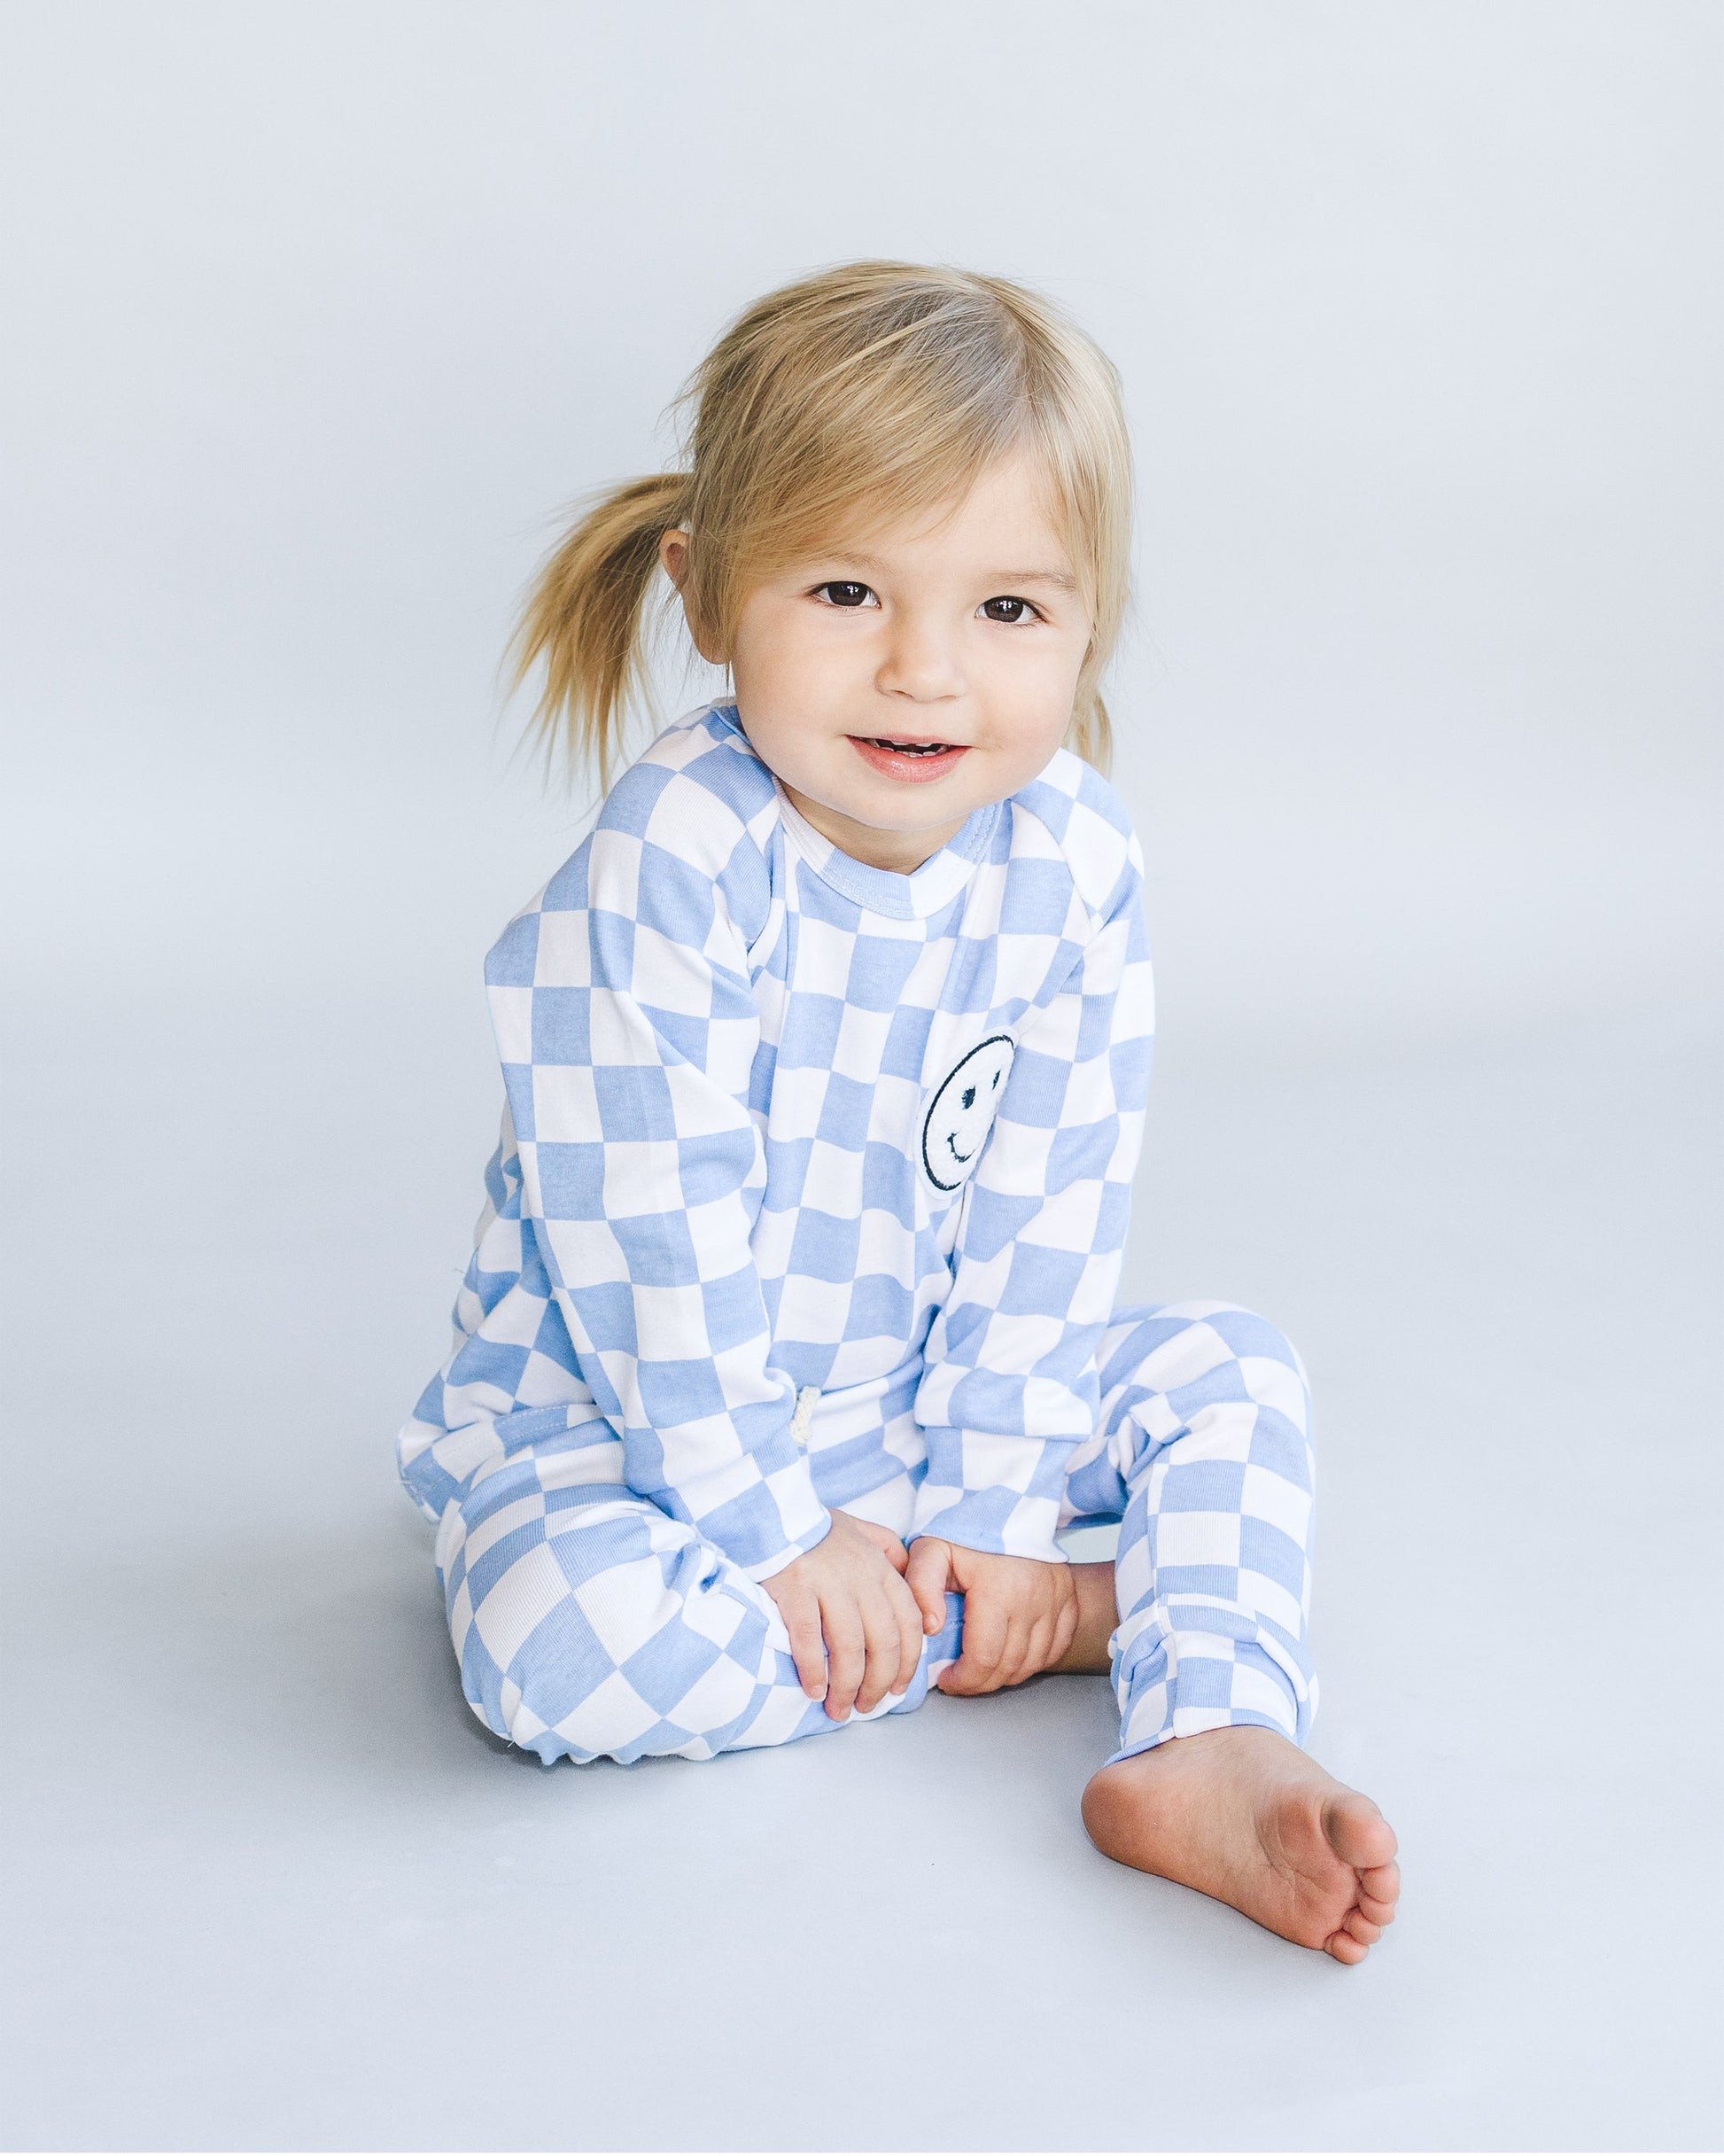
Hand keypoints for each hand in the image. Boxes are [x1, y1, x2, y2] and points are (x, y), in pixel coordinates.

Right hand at [761, 1511, 926, 1720]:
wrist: (772, 1513)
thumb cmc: (818, 1531)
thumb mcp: (865, 1533)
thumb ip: (891, 1556)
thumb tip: (913, 1590)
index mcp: (880, 1567)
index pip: (908, 1622)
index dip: (907, 1662)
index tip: (897, 1689)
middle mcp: (859, 1575)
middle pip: (882, 1641)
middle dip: (877, 1684)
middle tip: (865, 1708)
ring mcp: (826, 1581)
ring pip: (849, 1646)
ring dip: (846, 1686)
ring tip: (839, 1708)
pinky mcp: (793, 1589)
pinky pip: (807, 1637)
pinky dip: (813, 1669)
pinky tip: (813, 1690)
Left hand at [903, 1538, 1079, 1693]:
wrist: (1010, 1506)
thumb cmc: (967, 1531)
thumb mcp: (931, 1550)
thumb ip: (920, 1587)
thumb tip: (930, 1628)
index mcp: (998, 1590)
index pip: (983, 1658)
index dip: (963, 1680)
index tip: (946, 1679)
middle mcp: (1033, 1600)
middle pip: (1008, 1666)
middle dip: (980, 1683)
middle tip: (960, 1679)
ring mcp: (1055, 1603)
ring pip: (1032, 1663)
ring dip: (1005, 1675)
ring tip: (982, 1668)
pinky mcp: (1068, 1602)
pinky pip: (1055, 1650)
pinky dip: (1033, 1661)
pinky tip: (1011, 1656)